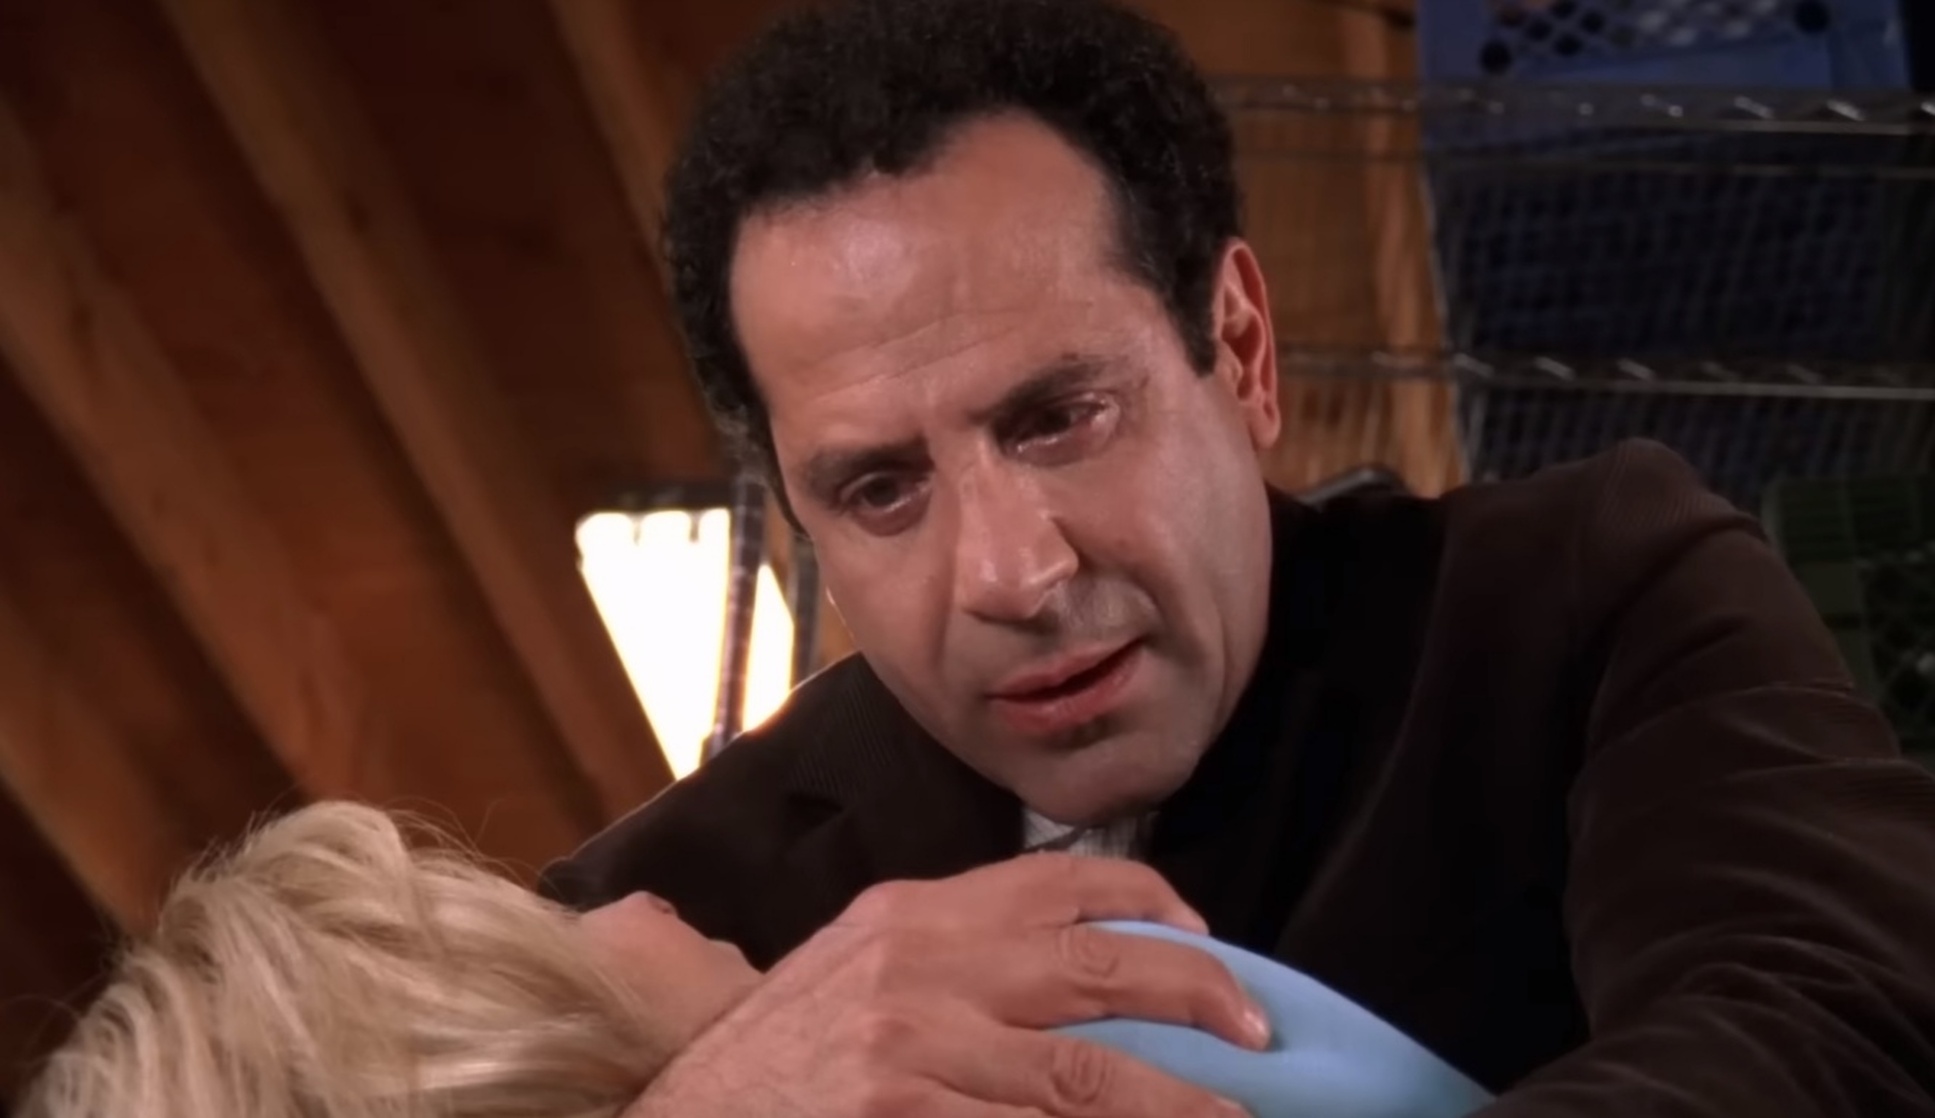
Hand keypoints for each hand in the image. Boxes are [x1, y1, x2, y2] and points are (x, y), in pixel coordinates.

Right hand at [625, 855, 1266, 1116]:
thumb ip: (954, 951)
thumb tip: (1076, 965)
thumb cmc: (779, 1053)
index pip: (1060, 882)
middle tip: (1256, 1028)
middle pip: (1099, 968)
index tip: (1204, 939)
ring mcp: (917, 1051)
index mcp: (914, 913)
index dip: (1150, 903)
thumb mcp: (857, 965)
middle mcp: (922, 968)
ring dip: (1179, 1103)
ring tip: (1236, 1117)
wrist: (681, 1115)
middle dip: (1197, 995)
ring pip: (1089, 1077)